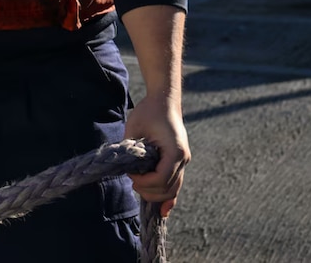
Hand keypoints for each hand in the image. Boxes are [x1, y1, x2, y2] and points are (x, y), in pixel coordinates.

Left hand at [124, 92, 189, 216]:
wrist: (164, 100)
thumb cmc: (149, 111)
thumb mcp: (135, 128)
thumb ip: (131, 149)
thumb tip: (126, 169)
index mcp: (175, 151)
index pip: (160, 178)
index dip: (144, 182)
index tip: (130, 175)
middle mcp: (183, 158)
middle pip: (168, 188)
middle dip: (148, 191)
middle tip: (132, 183)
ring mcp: (184, 160)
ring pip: (173, 189)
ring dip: (157, 195)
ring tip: (140, 189)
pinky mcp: (180, 161)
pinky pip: (176, 183)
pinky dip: (169, 196)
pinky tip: (163, 209)